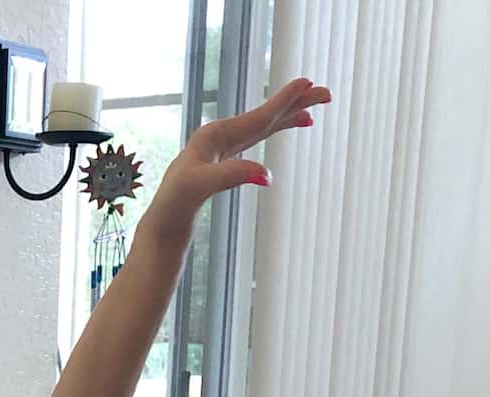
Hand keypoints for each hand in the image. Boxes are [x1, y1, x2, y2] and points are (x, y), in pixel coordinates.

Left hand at [146, 77, 330, 233]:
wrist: (163, 221)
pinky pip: (254, 139)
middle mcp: (220, 136)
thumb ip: (232, 176)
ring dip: (287, 117)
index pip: (258, 116)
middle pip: (264, 116)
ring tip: (313, 113)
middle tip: (326, 94)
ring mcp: (222, 148)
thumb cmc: (176, 202)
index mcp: (215, 135)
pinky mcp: (224, 161)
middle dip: (295, 105)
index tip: (307, 83)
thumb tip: (267, 176)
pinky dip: (272, 131)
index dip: (284, 102)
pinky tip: (283, 130)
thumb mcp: (201, 186)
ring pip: (262, 127)